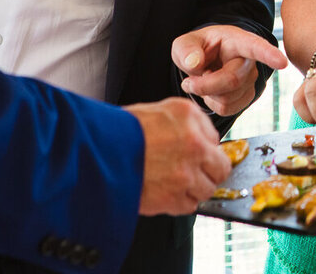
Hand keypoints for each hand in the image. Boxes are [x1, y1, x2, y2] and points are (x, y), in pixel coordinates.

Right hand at [123, 97, 230, 215]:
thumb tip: (208, 141)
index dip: (208, 151)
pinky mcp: (171, 198)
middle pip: (221, 169)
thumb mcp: (161, 109)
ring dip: (194, 189)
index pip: (217, 142)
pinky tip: (165, 191)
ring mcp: (184, 174)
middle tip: (193, 172)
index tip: (201, 157)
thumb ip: (191, 122)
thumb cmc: (121, 131)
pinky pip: (189, 206)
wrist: (94, 153)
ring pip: (207, 190)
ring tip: (174, 182)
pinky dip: (179, 202)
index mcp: (189, 118)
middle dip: (209, 172)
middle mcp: (193, 145)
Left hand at [172, 25, 288, 115]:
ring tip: (201, 80)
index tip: (282, 63)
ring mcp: (250, 80)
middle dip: (205, 85)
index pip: (257, 47)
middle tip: (187, 81)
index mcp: (238, 41)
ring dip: (207, 94)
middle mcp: (250, 61)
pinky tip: (210, 91)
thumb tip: (195, 63)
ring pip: (228, 98)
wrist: (205, 60)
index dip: (270, 55)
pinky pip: (227, 109)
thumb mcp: (186, 42)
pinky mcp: (246, 97)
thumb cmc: (198, 48)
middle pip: (232, 80)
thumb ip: (186, 49)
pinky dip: (211, 103)